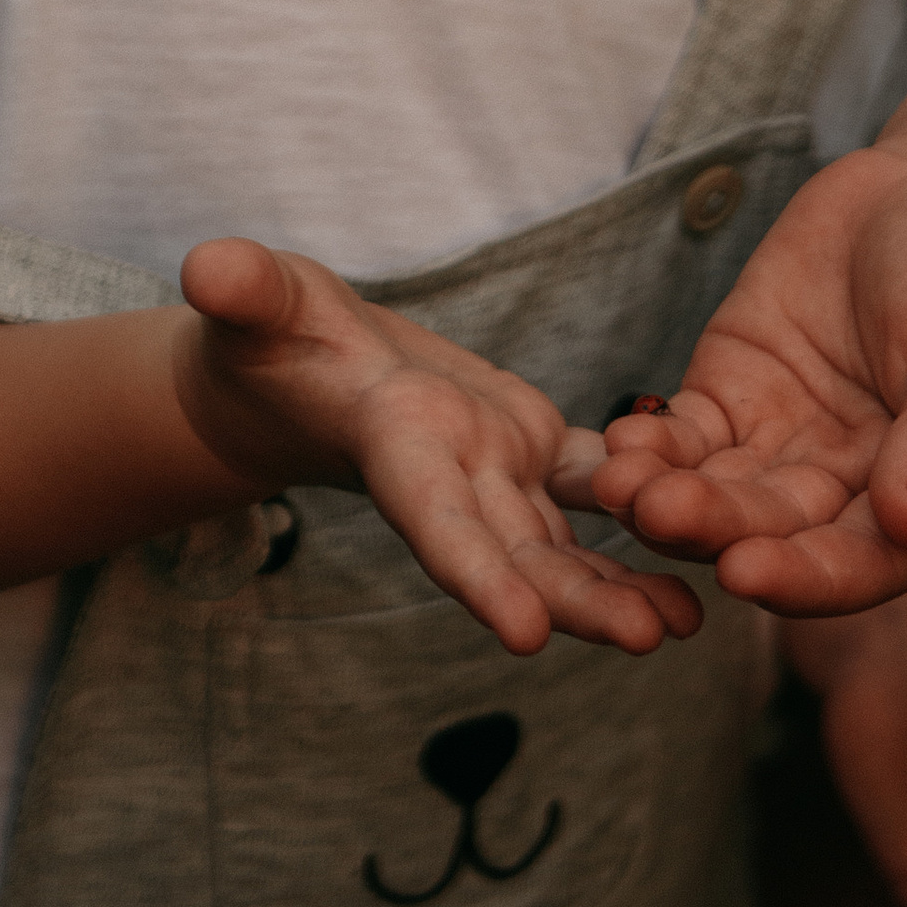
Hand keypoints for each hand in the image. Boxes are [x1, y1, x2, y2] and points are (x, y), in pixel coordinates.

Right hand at [179, 238, 702, 660]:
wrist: (300, 374)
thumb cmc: (269, 331)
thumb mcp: (258, 303)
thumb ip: (245, 291)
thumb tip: (207, 266)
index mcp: (396, 448)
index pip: (436, 522)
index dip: (478, 577)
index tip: (528, 637)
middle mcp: (452, 480)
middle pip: (516, 554)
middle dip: (577, 599)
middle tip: (645, 641)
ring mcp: (495, 474)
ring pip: (564, 542)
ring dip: (621, 584)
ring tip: (688, 626)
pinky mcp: (531, 452)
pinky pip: (595, 492)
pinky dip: (643, 519)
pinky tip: (700, 572)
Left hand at [579, 149, 906, 611]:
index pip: (862, 563)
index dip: (804, 576)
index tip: (744, 571)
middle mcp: (853, 490)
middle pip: (775, 532)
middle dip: (715, 528)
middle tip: (657, 512)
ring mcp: (787, 443)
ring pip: (720, 493)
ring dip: (667, 498)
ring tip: (619, 483)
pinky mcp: (735, 393)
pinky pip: (686, 437)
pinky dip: (652, 446)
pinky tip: (619, 445)